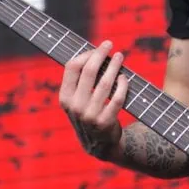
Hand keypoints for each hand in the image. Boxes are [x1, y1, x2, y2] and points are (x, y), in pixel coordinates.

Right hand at [59, 40, 128, 158]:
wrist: (99, 144)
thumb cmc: (89, 113)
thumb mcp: (77, 100)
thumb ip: (80, 81)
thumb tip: (93, 52)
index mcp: (65, 98)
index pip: (72, 67)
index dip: (86, 54)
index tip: (97, 47)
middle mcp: (75, 106)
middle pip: (89, 71)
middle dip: (100, 54)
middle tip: (110, 44)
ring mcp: (89, 115)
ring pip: (105, 83)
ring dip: (114, 66)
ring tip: (120, 56)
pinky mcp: (105, 122)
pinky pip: (117, 98)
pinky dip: (122, 85)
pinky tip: (124, 78)